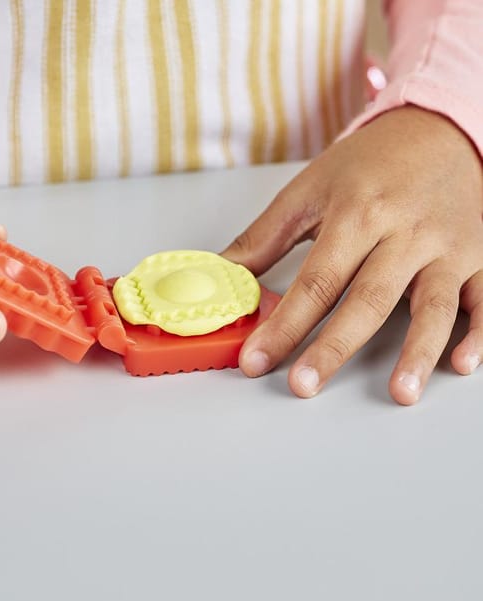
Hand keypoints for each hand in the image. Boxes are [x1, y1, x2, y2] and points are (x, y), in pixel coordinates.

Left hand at [223, 106, 482, 404]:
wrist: (442, 128)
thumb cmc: (371, 162)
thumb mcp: (309, 189)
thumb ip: (264, 238)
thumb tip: (222, 275)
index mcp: (357, 214)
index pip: (315, 282)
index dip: (283, 325)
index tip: (256, 359)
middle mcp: (403, 233)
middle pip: (367, 300)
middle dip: (333, 347)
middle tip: (303, 385)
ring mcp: (446, 247)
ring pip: (432, 305)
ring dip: (417, 351)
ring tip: (400, 393)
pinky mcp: (478, 256)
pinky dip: (479, 332)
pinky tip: (462, 364)